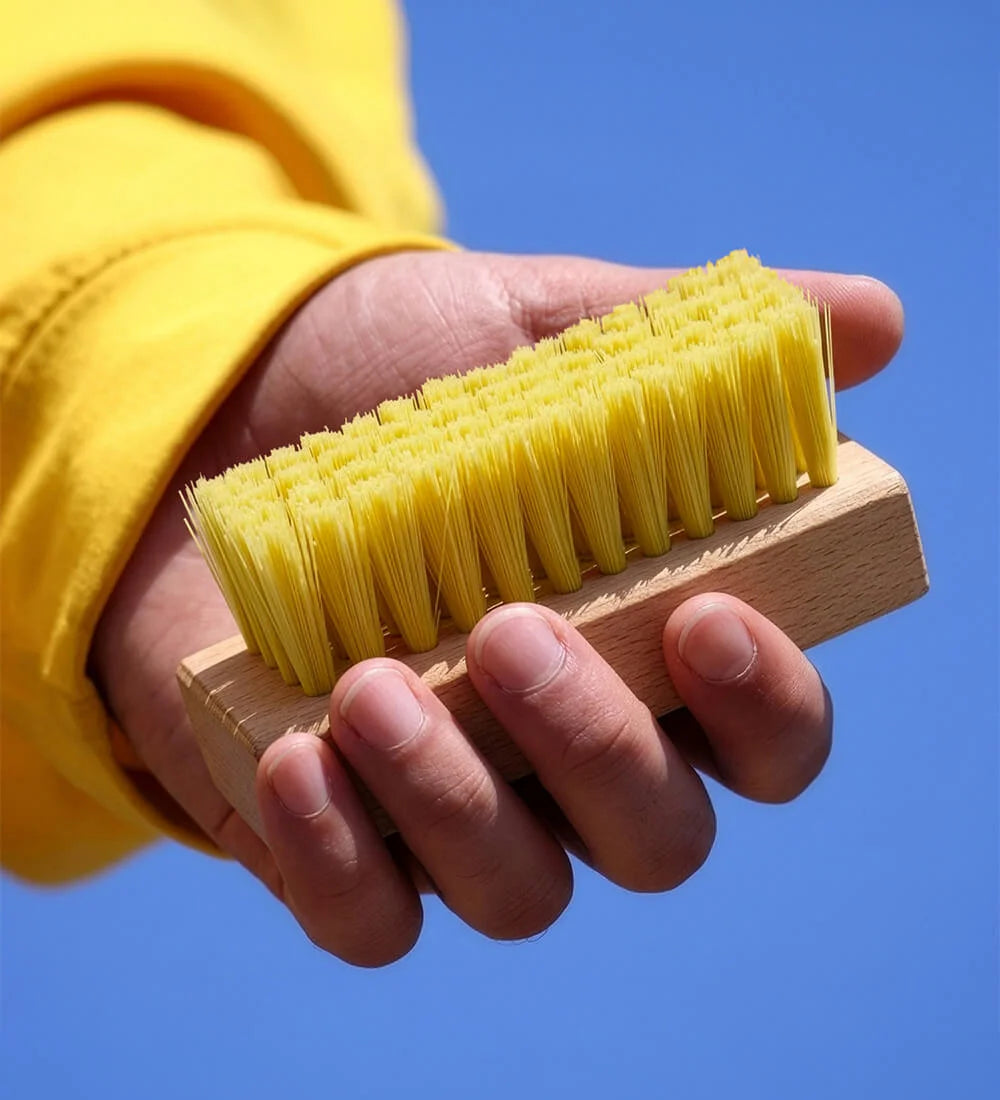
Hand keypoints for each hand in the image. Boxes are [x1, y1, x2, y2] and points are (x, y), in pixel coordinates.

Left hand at [91, 250, 903, 965]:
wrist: (220, 415)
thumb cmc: (396, 383)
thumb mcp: (533, 336)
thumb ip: (682, 340)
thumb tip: (873, 320)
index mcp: (644, 650)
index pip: (766, 737)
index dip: (767, 707)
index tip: (706, 619)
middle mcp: (569, 753)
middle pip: (656, 839)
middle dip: (599, 750)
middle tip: (513, 630)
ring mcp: (457, 807)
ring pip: (518, 892)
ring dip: (455, 803)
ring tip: (367, 684)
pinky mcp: (337, 840)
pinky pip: (366, 918)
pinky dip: (335, 861)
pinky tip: (294, 760)